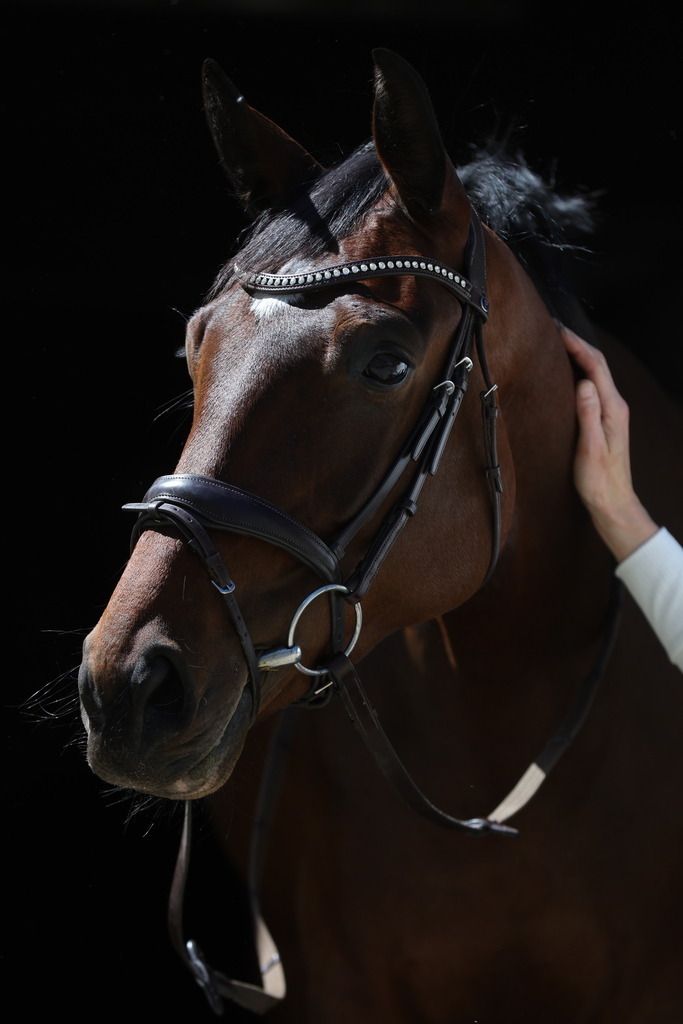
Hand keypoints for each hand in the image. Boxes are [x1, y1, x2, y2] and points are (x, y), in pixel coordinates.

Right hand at [561, 325, 657, 561]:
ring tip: (557, 343)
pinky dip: (579, 372)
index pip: (595, 367)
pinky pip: (592, 387)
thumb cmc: (600, 481)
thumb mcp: (590, 449)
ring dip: (578, 355)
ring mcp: (612, 412)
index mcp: (613, 409)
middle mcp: (615, 406)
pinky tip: (566, 372)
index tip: (556, 331)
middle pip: (597, 364)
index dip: (576, 345)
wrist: (613, 502)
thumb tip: (583, 384)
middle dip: (577, 344)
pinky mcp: (605, 419)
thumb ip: (588, 415)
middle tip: (553, 329)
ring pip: (595, 374)